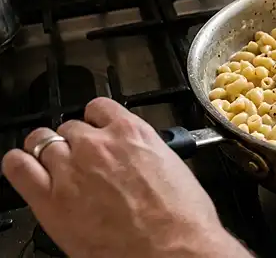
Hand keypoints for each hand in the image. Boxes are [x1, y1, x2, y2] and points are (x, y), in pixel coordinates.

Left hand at [2, 97, 251, 257]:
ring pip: (41, 141)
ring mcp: (70, 170)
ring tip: (54, 167)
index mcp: (132, 134)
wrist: (172, 251)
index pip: (100, 108)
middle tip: (83, 161)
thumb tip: (137, 158)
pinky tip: (28, 171)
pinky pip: (17, 166)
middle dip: (75, 142)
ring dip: (47, 151)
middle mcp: (98, 146)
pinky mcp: (49, 199)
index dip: (97, 122)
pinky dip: (19, 164)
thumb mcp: (173, 170)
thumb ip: (145, 154)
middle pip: (70, 127)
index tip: (98, 131)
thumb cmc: (180, 219)